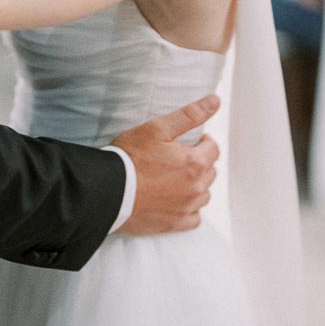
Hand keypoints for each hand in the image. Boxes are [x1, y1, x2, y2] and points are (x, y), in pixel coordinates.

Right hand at [113, 94, 219, 234]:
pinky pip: (194, 218)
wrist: (109, 191)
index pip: (213, 149)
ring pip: (204, 195)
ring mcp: (186, 208)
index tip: (188, 141)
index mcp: (195, 163)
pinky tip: (178, 201)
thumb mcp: (157, 128)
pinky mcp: (174, 224)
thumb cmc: (130, 158)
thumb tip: (214, 101)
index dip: (202, 142)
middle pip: (210, 171)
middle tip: (178, 158)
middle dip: (199, 162)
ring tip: (176, 178)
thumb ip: (189, 114)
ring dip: (196, 185)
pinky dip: (190, 209)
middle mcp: (196, 188)